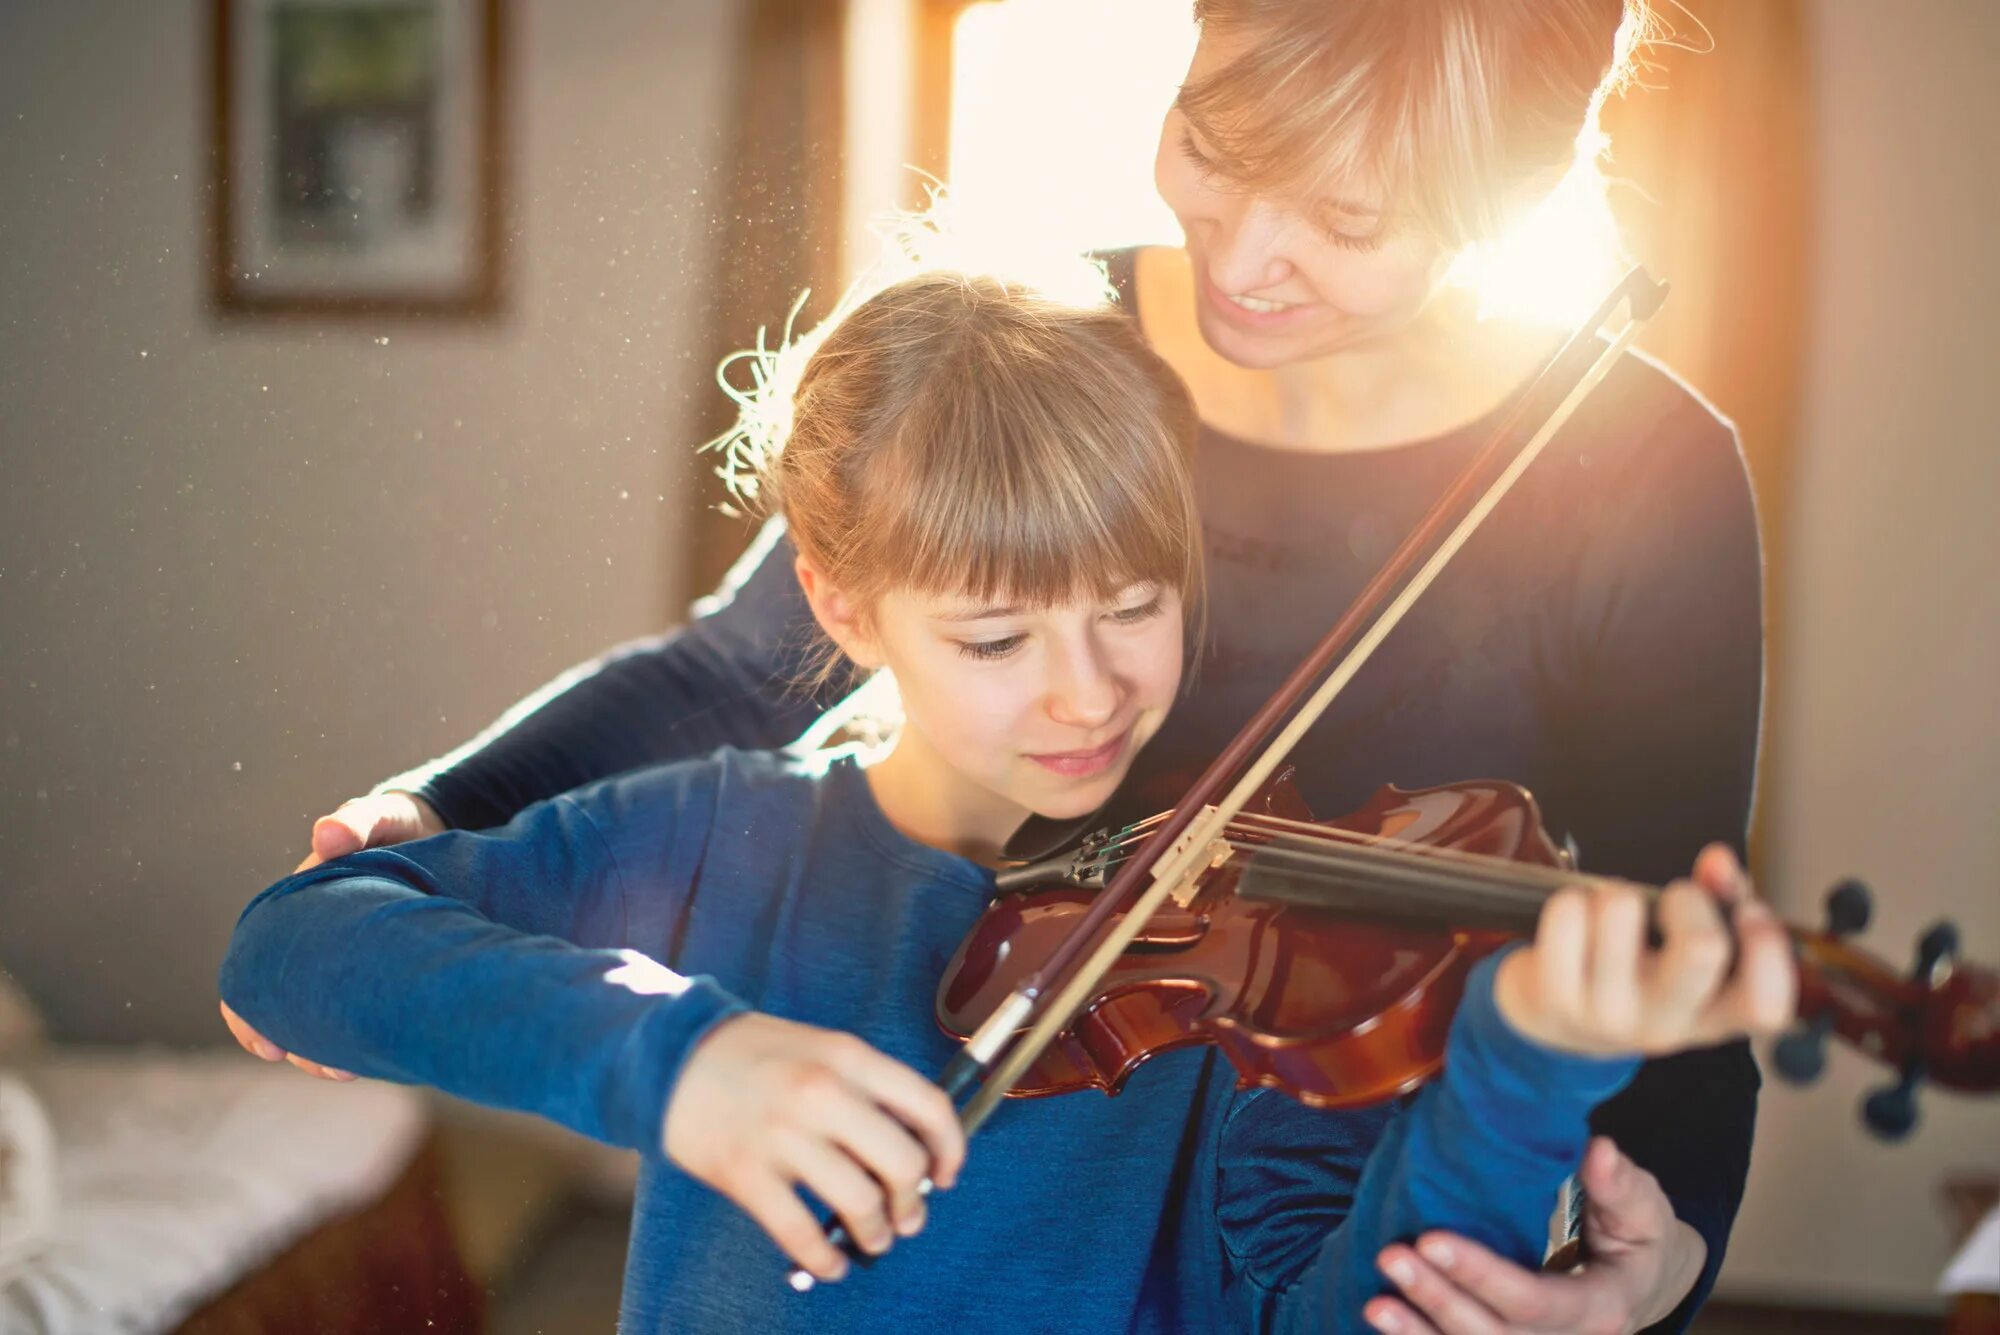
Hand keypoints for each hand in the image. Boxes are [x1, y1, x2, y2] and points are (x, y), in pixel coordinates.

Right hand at [218, 790, 445, 1079]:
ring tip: (352, 1071)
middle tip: (329, 1070)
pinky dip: (367, 1033)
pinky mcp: (383, 966)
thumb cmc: (397, 825)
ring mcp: (349, 957)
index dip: (250, 1014)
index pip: (255, 968)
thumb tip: (326, 835)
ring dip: (332, 1048)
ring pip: (326, 1015)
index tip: (268, 1047)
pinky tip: (384, 1055)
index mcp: (297, 910)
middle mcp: (315, 940)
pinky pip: (364, 1008)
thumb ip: (356, 823)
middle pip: (288, 1005)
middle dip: (300, 1043)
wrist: (438, 830)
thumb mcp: (379, 819)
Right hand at [662, 1012, 964, 1283]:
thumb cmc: (754, 1054)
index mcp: (848, 1056)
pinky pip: (802, 1234)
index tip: (946, 1173)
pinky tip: (830, 1263)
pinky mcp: (746, 1174)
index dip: (950, 1147)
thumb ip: (866, 1086)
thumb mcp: (822, 1047)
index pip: (927, 1105)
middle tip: (909, 1215)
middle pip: (901, 1162)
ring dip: (877, 1233)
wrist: (672, 1056)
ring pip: (860, 1202)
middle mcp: (822, 1092)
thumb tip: (912, 1144)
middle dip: (913, 1200)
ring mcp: (783, 1135)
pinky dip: (825, 1259)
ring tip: (875, 1239)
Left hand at [1367, 1137, 1705, 1334]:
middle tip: (1391, 1255)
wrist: (1644, 1285)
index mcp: (1602, 1310)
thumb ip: (1620, 1185)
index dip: (1481, 1275)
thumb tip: (1598, 1151)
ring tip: (1375, 1303)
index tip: (1431, 1239)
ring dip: (1419, 1334)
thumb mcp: (1643, 1209)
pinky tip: (1386, 1322)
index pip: (1536, 1302)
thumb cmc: (1638, 1240)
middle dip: (1439, 1300)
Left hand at [1494, 844, 1794, 1057]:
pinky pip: (1568, 911)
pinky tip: (1577, 920)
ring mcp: (1610, 1015)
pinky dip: (1572, 898)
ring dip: (1617, 891)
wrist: (1556, 1023)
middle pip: (1703, 947)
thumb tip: (1719, 861)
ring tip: (1614, 913)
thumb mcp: (1688, 954)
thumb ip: (1720, 902)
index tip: (1748, 913)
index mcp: (1714, 1018)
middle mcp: (1667, 1025)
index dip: (1768, 948)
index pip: (1767, 1004)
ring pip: (1622, 909)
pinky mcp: (1557, 997)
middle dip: (1687, 898)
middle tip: (1670, 904)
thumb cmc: (1637, 975)